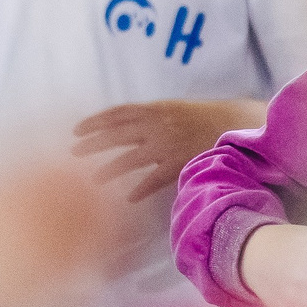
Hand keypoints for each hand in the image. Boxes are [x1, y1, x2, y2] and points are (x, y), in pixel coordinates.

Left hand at [73, 98, 264, 202]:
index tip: (76, 130)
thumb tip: (121, 126)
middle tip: (73, 153)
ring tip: (93, 179)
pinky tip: (128, 198)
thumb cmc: (201, 117)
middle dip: (92, 144)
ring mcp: (166, 144)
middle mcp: (156, 124)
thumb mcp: (171, 109)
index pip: (116, 113)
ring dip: (109, 170)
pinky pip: (154, 178)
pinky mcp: (179, 162)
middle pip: (116, 135)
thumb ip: (148, 116)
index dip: (94, 121)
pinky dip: (140, 188)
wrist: (234, 123)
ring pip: (130, 158)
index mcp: (154, 109)